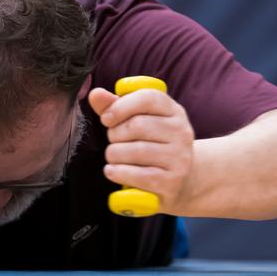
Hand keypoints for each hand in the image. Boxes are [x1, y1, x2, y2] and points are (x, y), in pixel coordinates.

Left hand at [88, 86, 193, 212]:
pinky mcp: (172, 181)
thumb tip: (95, 94)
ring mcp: (179, 158)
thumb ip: (115, 106)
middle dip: (115, 134)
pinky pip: (138, 175)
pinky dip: (118, 172)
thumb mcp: (137, 121)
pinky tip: (112, 171)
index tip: (106, 118)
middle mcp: (181, 132)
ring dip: (114, 155)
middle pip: (137, 125)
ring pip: (135, 151)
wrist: (177, 180)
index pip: (148, 98)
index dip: (120, 106)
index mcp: (173, 111)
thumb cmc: (150, 145)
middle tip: (113, 141)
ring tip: (113, 157)